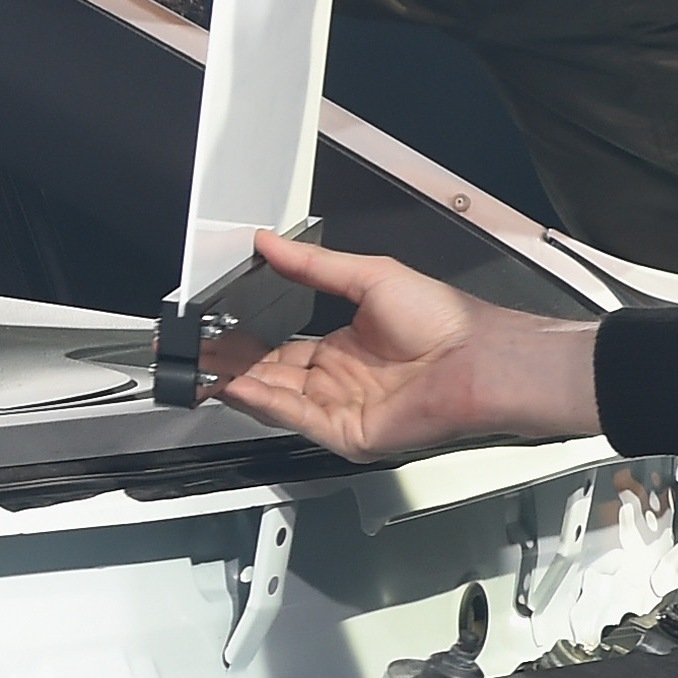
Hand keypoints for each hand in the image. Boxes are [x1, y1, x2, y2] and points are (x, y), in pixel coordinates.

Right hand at [209, 227, 602, 461]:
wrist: (481, 356)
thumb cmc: (448, 320)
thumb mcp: (368, 276)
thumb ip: (312, 264)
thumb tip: (269, 242)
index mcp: (342, 348)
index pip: (278, 351)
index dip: (244, 342)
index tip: (215, 329)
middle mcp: (338, 382)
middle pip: (269, 376)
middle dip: (231, 364)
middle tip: (196, 350)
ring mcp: (342, 410)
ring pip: (276, 400)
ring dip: (239, 383)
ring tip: (206, 367)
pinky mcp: (349, 435)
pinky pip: (298, 420)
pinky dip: (266, 404)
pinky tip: (241, 386)